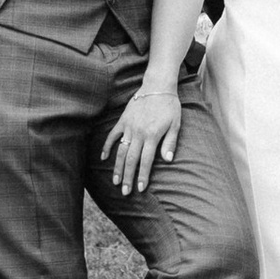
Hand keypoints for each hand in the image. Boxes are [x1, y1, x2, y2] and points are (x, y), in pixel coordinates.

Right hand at [105, 79, 184, 197]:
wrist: (157, 85)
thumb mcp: (176, 124)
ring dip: (117, 167)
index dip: (143, 176)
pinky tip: (103, 158)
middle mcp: (139, 133)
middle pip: (132, 159)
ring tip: (115, 181)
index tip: (140, 189)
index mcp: (152, 135)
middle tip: (125, 192)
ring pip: (121, 151)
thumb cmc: (169, 105)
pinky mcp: (123, 120)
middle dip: (128, 177)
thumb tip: (168, 160)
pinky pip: (113, 135)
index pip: (146, 161)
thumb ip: (170, 142)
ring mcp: (129, 127)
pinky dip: (107, 146)